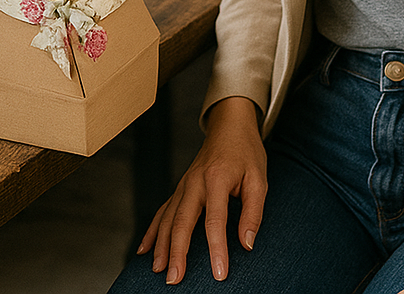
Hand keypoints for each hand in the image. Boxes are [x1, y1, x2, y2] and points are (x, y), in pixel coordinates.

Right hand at [137, 95, 267, 283]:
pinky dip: (153, 230)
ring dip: (162, 245)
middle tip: (174, 279)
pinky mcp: (180, 188)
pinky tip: (145, 249)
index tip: (219, 274)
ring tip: (159, 270)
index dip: (217, 249)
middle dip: (177, 252)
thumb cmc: (246, 152)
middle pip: (182, 221)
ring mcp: (184, 184)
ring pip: (168, 218)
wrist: (229, 125)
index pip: (215, 221)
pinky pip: (163, 211)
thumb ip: (253, 212)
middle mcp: (195, 182)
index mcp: (217, 179)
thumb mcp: (259, 179)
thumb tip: (246, 244)